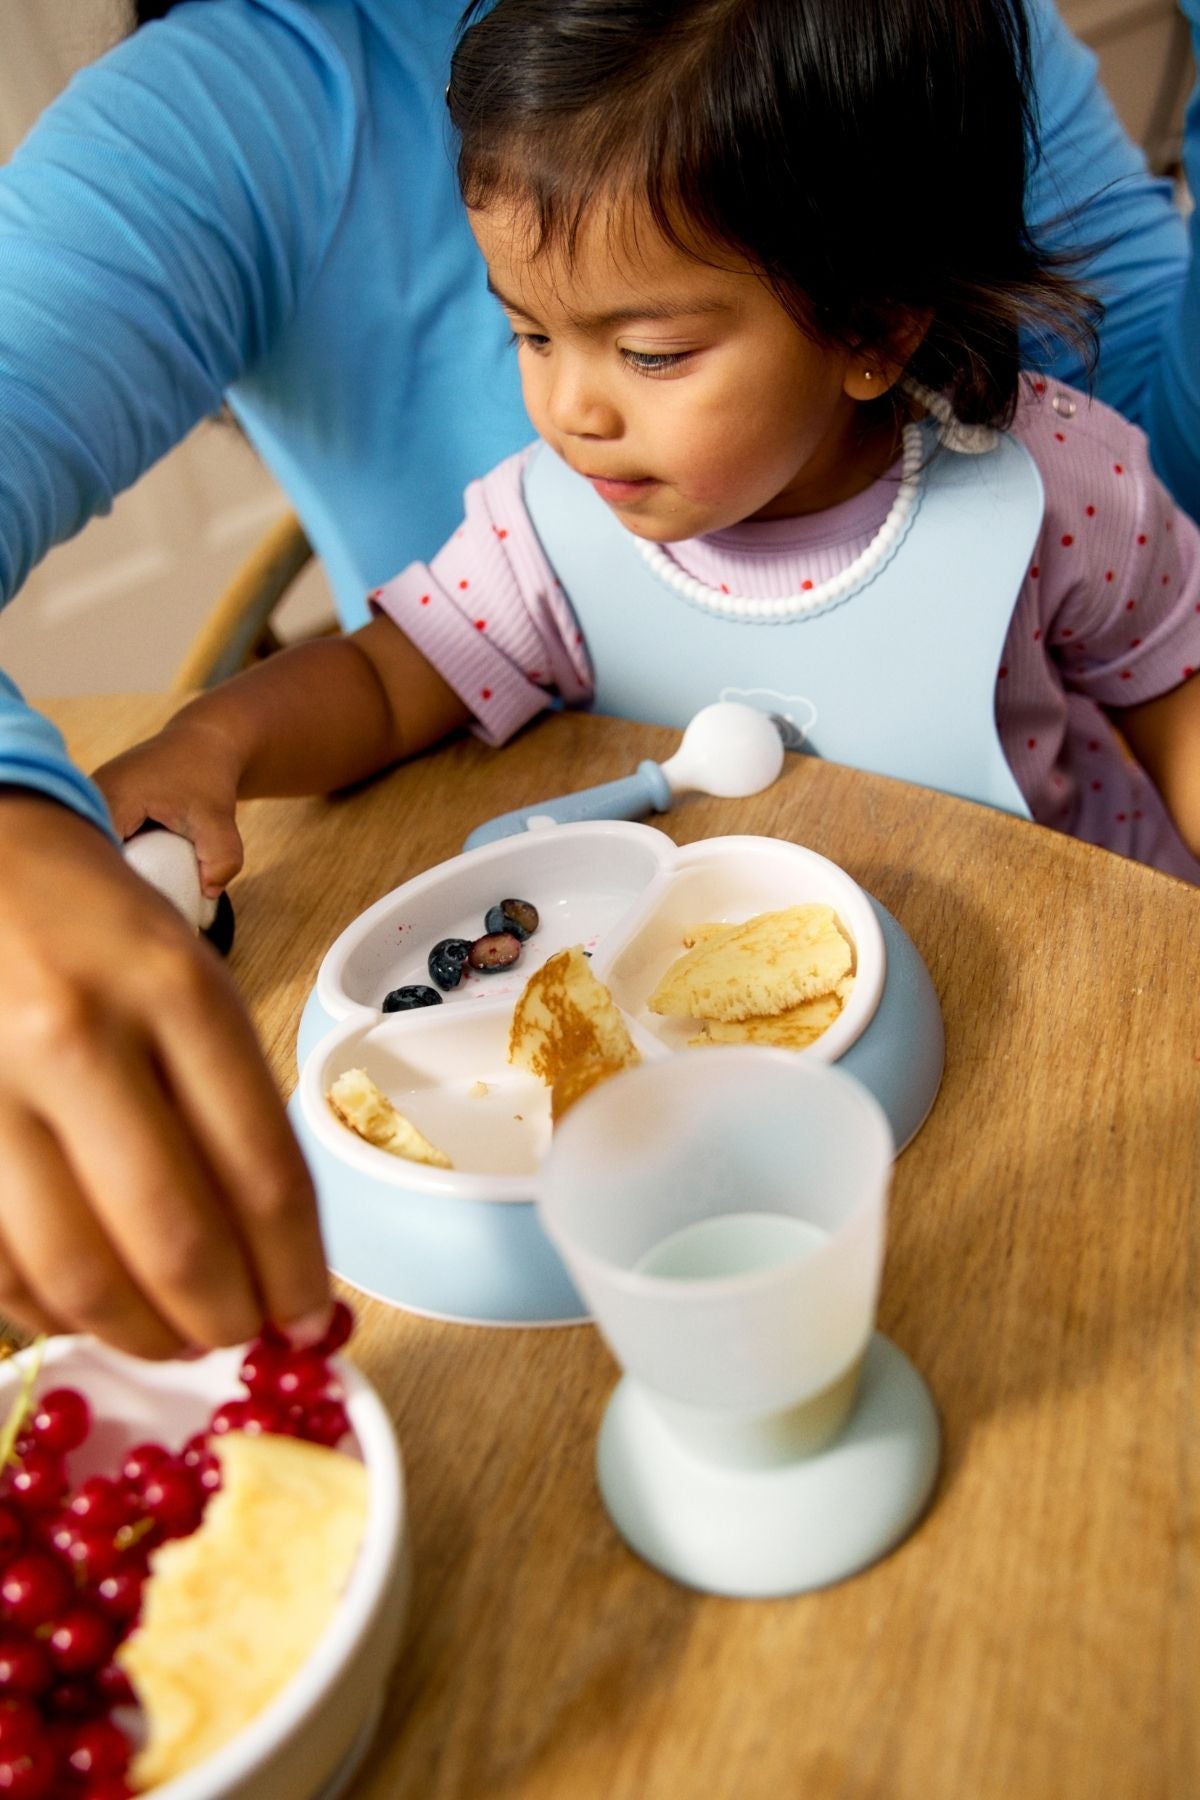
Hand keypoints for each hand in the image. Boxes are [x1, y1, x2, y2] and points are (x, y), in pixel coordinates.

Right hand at [0, 792, 329, 1357]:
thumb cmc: (105, 938)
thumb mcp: (197, 987)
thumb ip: (237, 1113)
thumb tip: (281, 1260)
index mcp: (177, 994)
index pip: (262, 1172)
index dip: (296, 1271)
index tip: (314, 1320)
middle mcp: (79, 1039)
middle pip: (173, 1236)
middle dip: (225, 1317)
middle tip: (245, 1338)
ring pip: (77, 1271)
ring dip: (142, 1333)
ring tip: (177, 1339)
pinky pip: (0, 1263)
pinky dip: (56, 1311)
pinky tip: (95, 1311)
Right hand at [94, 715, 245, 897]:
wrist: (204, 742)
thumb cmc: (208, 776)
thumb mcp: (220, 818)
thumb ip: (221, 857)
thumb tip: (208, 893)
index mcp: (112, 796)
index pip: (98, 853)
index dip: (114, 884)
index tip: (139, 908)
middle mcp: (92, 796)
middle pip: (87, 853)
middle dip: (110, 883)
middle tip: (139, 913)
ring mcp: (92, 801)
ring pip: (92, 848)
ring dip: (112, 872)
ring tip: (135, 899)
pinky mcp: (100, 807)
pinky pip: (102, 840)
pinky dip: (118, 860)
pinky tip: (139, 880)